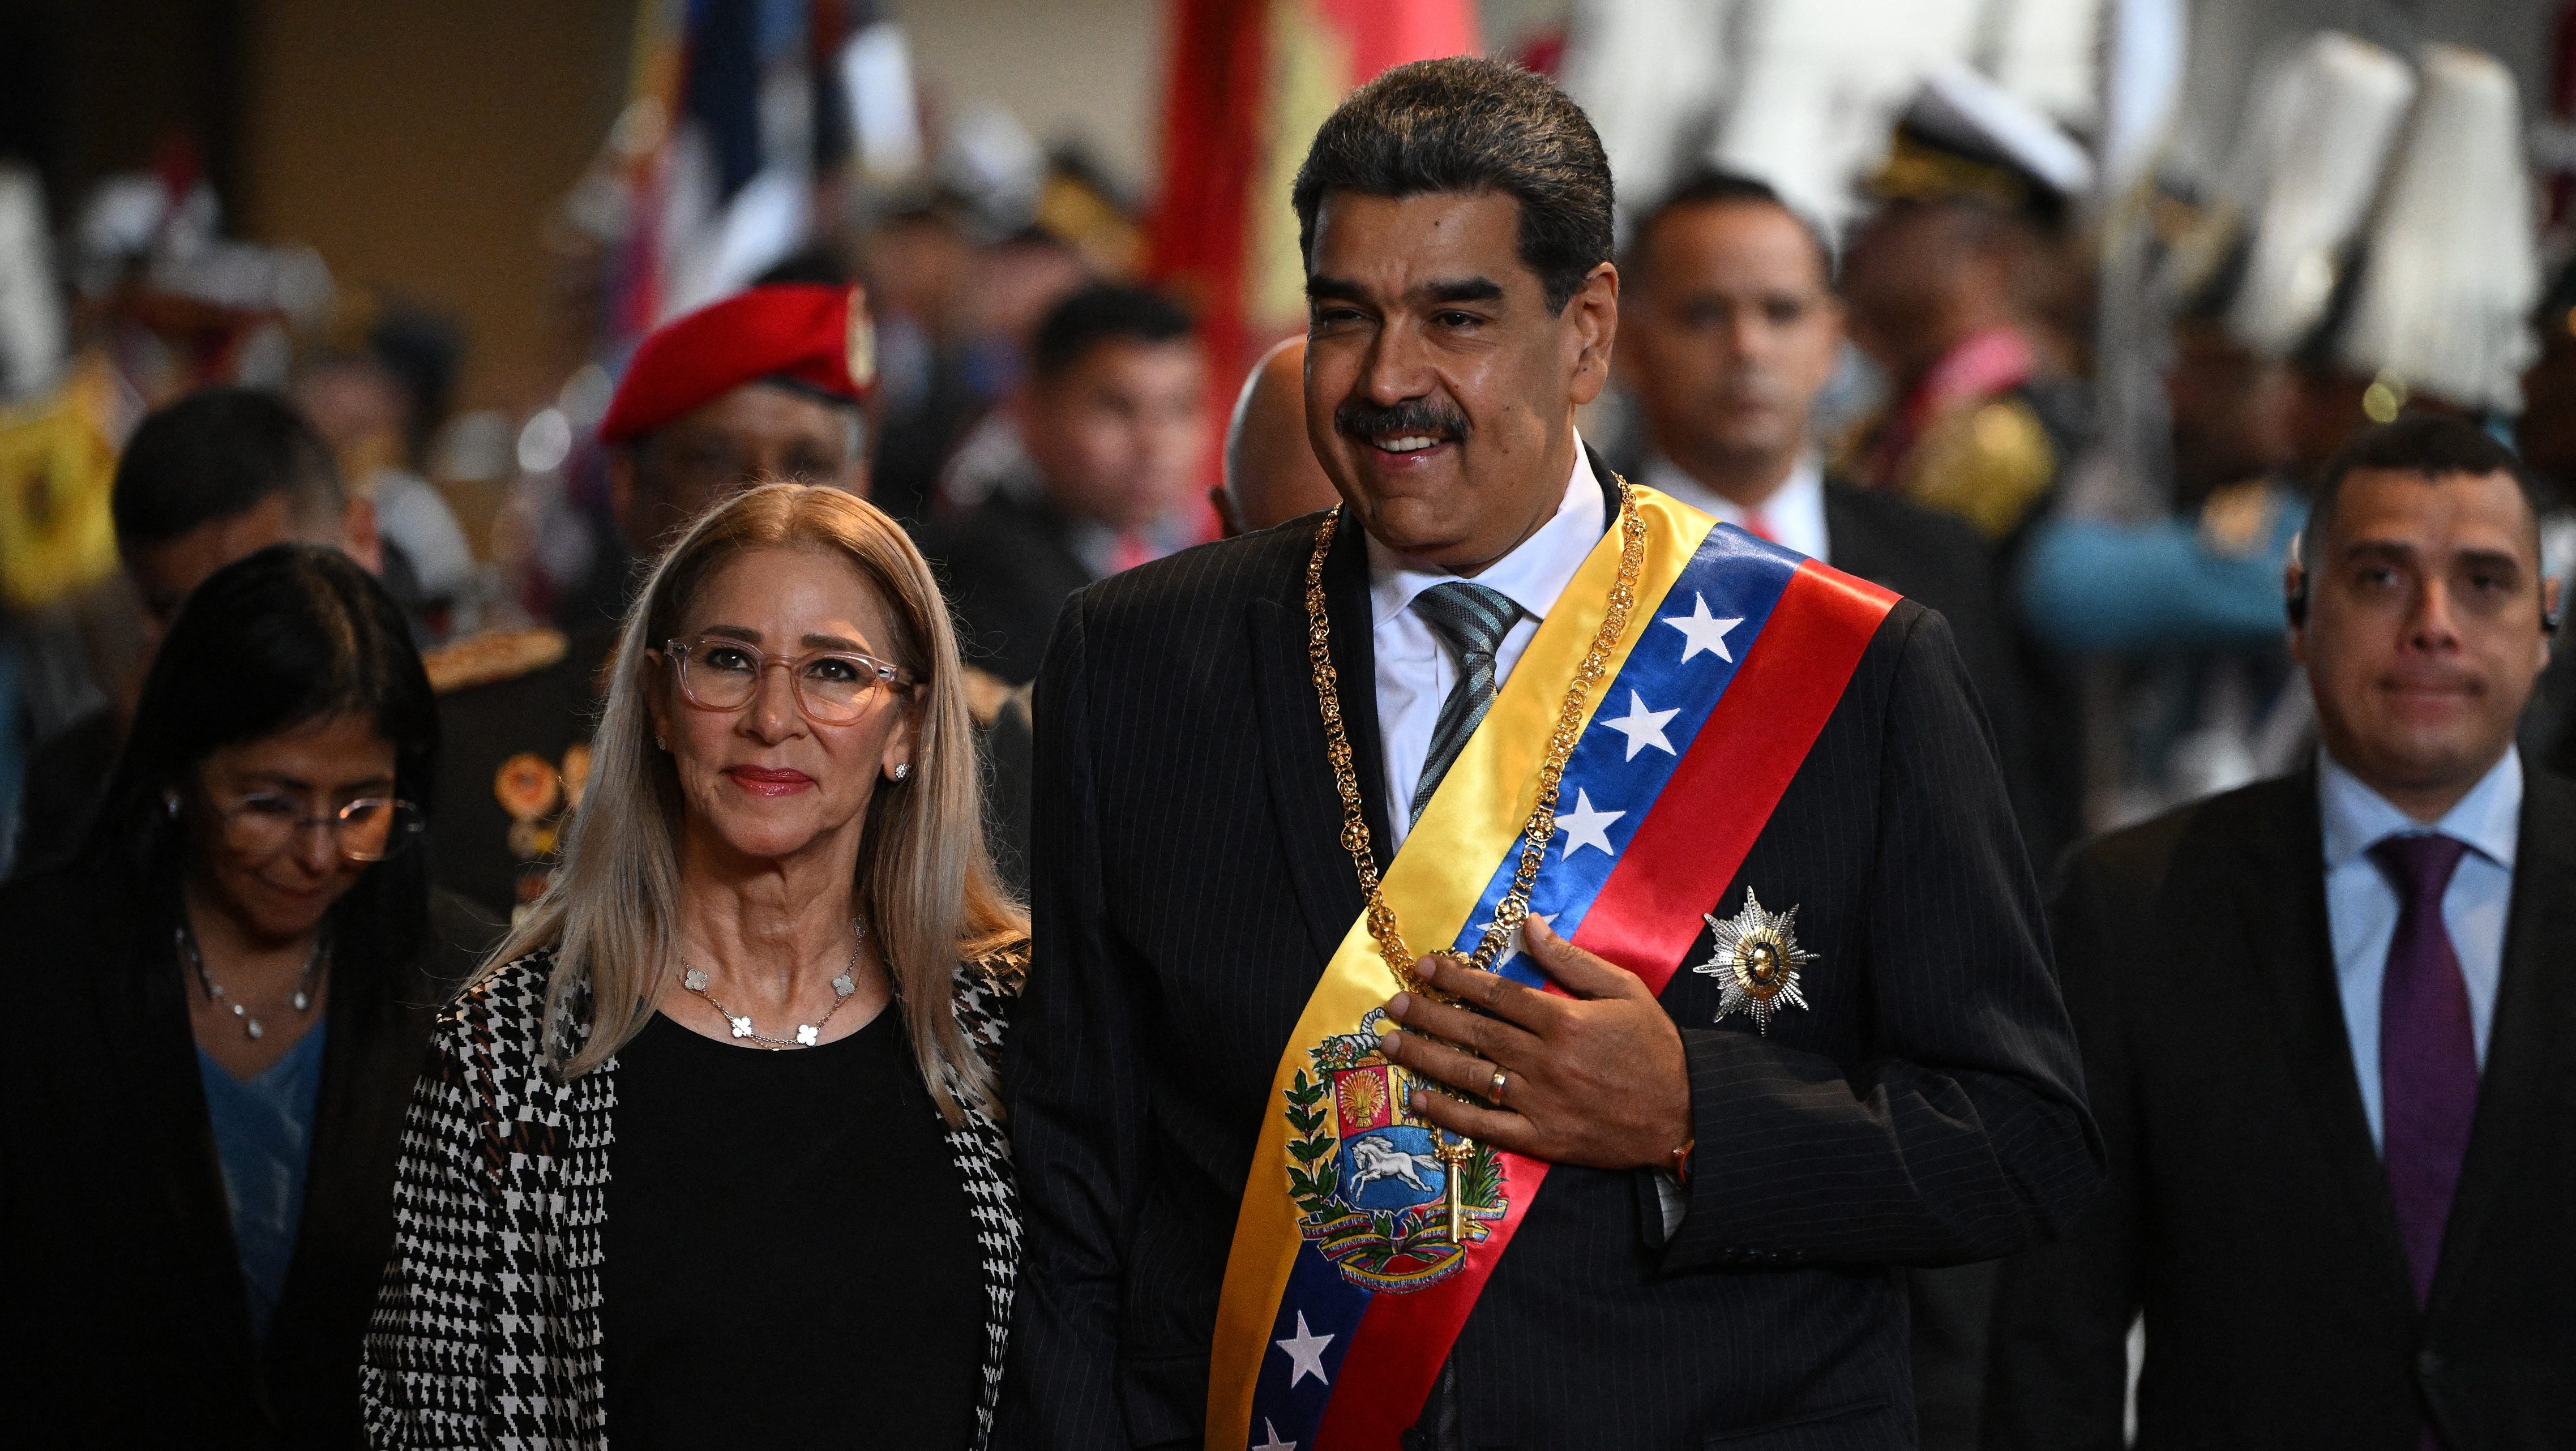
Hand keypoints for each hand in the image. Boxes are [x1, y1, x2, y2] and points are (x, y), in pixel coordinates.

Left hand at [1378, 914, 1691, 1171]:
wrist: (1684, 1115)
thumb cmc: (1655, 1048)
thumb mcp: (1624, 991)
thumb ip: (1572, 960)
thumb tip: (1530, 924)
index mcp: (1564, 1020)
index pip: (1496, 994)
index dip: (1456, 979)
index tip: (1424, 968)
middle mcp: (1544, 1060)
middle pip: (1474, 1032)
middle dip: (1428, 1015)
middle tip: (1392, 1003)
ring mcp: (1539, 1102)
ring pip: (1470, 1076)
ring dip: (1425, 1058)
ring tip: (1390, 1042)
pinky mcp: (1541, 1138)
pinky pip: (1484, 1126)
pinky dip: (1448, 1113)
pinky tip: (1419, 1099)